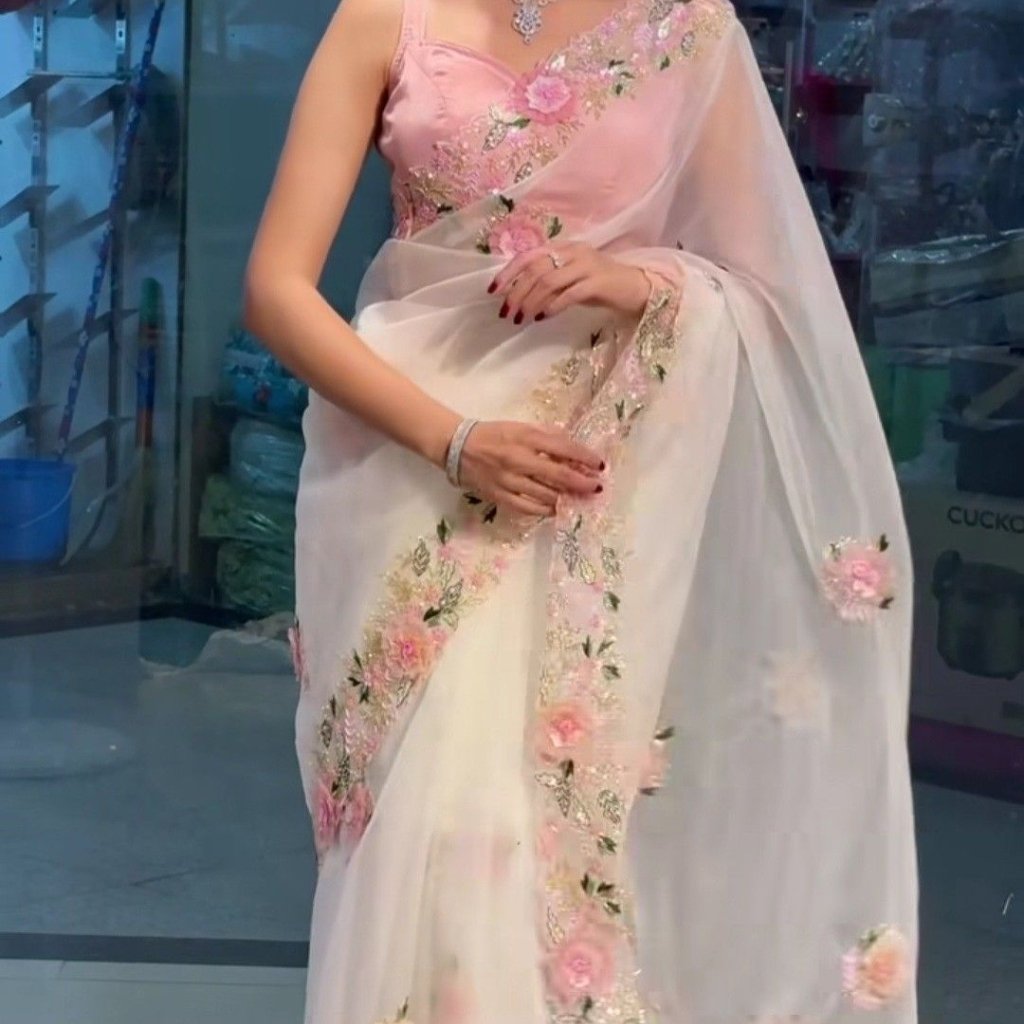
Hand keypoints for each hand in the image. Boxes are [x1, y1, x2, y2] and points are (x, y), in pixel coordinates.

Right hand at [458, 420, 604, 516]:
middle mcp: (519, 460)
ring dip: (567, 498)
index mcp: (525, 437)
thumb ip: (547, 436)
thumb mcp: (521, 427)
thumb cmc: (494, 434)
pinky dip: (545, 510)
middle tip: (596, 488)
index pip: (563, 448)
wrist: (458, 447)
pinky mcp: (500, 496)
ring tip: (580, 499)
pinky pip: (528, 508)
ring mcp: (509, 481)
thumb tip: (573, 449)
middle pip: (558, 476)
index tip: (599, 465)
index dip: (585, 458)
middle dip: (582, 483)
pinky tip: (556, 509)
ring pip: (546, 495)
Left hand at [488, 243, 650, 323]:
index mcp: (563, 248)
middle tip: (507, 313)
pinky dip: (553, 306)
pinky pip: (570, 293)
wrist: (636, 288)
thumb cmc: (599, 286)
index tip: (494, 291)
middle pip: (536, 270)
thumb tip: (517, 295)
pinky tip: (543, 317)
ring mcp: (587, 265)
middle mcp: (573, 252)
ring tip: (522, 319)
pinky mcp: (598, 282)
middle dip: (517, 293)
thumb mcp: (569, 279)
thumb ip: (547, 281)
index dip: (508, 272)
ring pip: (549, 281)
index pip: (528, 256)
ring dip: (531, 302)